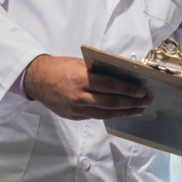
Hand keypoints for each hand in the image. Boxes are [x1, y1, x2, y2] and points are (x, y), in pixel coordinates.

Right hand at [23, 55, 150, 119]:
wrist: (37, 79)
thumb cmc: (60, 67)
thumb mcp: (81, 64)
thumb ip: (99, 71)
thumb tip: (123, 76)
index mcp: (81, 79)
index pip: (110, 86)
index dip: (128, 90)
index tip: (141, 91)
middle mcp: (79, 96)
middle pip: (110, 103)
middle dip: (131, 103)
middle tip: (145, 102)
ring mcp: (75, 109)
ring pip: (104, 114)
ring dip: (124, 112)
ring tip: (137, 110)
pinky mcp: (73, 116)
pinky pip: (95, 116)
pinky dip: (109, 115)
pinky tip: (120, 112)